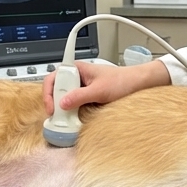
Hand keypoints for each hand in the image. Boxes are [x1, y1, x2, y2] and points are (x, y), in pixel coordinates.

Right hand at [42, 60, 170, 115]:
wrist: (137, 84)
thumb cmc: (122, 81)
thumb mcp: (99, 91)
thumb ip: (80, 96)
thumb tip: (62, 103)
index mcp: (77, 69)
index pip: (53, 78)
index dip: (48, 93)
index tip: (52, 107)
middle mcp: (77, 76)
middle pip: (56, 89)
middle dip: (55, 102)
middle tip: (57, 115)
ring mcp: (81, 86)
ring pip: (64, 97)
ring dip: (63, 108)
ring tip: (64, 118)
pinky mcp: (86, 95)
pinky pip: (74, 103)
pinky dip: (72, 110)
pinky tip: (73, 117)